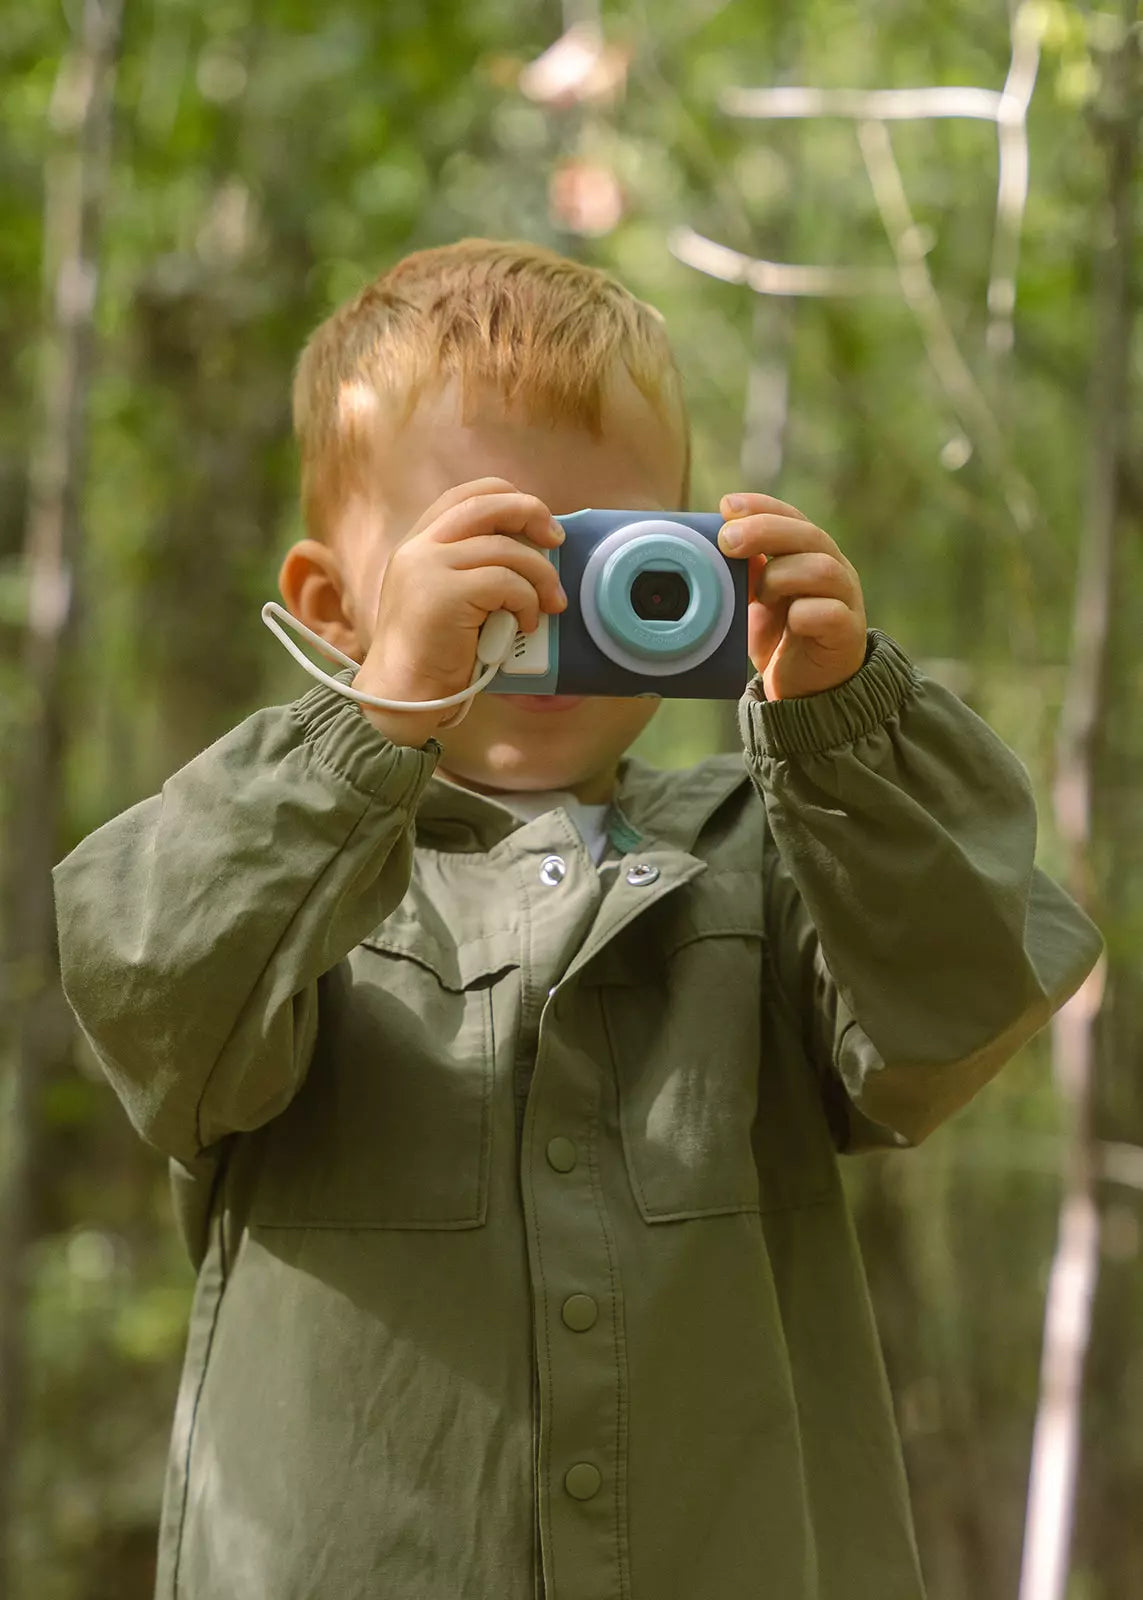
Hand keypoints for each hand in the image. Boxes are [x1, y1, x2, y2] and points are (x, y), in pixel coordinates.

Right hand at [353, 478, 567, 743]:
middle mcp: (420, 547)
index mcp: (419, 542)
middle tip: (556, 540)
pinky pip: (507, 583)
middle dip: (532, 514)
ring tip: (548, 604)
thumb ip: (472, 567)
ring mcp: (429, 567)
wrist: (402, 694)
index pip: (468, 494)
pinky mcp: (446, 594)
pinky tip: (526, 625)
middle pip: (488, 503)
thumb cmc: (433, 653)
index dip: (509, 498)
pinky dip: (527, 602)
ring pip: (506, 549)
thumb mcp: (447, 597)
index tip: (536, 524)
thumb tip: (532, 547)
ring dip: (540, 575)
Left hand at [716, 492, 866, 700]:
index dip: (761, 506)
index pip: (791, 517)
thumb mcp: (755, 599)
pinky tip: (789, 621)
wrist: (805, 690)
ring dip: (781, 576)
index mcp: (811, 555)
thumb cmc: (780, 637)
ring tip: (761, 596)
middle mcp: (834, 571)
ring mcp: (845, 601)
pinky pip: (830, 613)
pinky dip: (804, 612)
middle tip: (728, 541)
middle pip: (808, 535)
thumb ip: (745, 572)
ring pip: (822, 568)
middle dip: (765, 531)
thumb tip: (720, 541)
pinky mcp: (847, 634)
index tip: (726, 506)